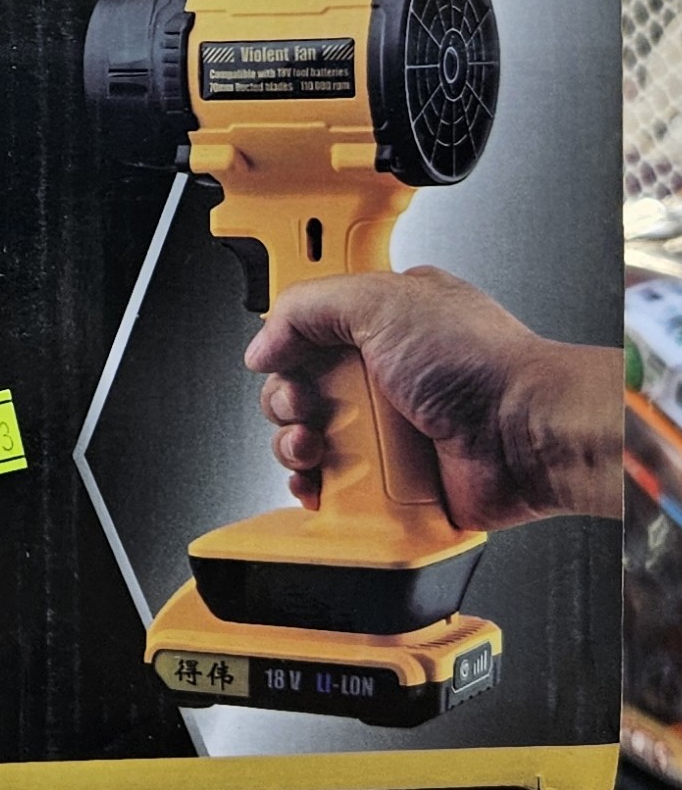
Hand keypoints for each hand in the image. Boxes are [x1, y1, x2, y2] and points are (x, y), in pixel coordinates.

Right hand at [245, 266, 620, 530]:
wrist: (526, 438)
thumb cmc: (482, 367)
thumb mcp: (382, 303)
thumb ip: (308, 309)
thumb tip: (263, 344)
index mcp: (384, 322)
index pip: (310, 326)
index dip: (287, 340)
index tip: (279, 354)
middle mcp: (383, 374)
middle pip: (298, 386)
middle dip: (285, 400)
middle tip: (303, 406)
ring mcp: (386, 427)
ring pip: (307, 438)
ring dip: (294, 445)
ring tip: (314, 447)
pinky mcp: (390, 476)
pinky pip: (333, 484)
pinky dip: (316, 487)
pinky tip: (320, 481)